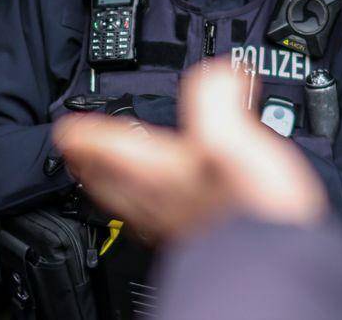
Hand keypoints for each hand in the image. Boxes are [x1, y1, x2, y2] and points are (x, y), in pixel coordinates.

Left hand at [54, 65, 325, 242]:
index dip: (84, 132)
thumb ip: (217, 98)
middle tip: (75, 153)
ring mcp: (173, 226)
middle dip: (88, 164)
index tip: (67, 127)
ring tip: (104, 178)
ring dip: (110, 187)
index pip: (105, 146)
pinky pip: (155, 221)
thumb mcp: (233, 136)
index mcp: (157, 170)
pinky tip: (162, 208)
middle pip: (106, 180)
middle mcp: (157, 201)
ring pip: (127, 203)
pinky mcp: (196, 243)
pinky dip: (146, 208)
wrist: (274, 267)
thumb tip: (221, 74)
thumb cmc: (251, 210)